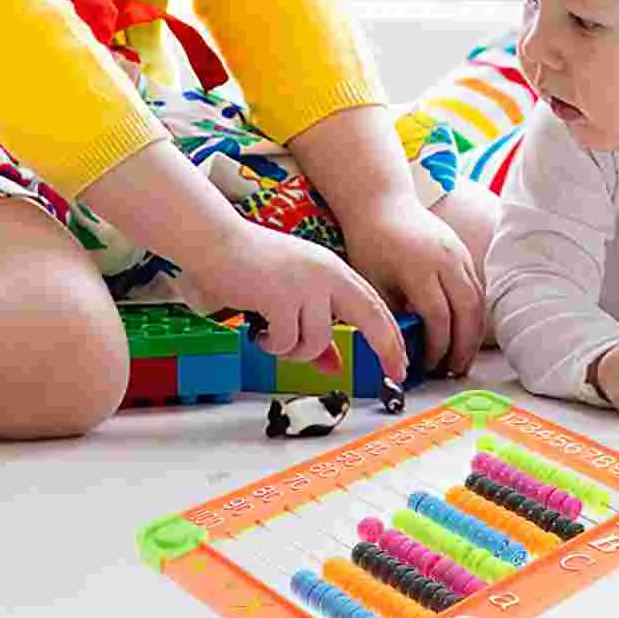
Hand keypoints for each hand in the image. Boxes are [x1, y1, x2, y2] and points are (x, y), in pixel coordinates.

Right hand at [185, 221, 409, 384]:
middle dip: (386, 348)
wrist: (216, 241)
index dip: (391, 336)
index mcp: (332, 269)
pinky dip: (272, 345)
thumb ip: (314, 328)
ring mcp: (304, 285)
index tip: (401, 364)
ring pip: (317, 340)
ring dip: (294, 350)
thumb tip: (332, 366)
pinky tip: (257, 331)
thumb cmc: (251, 266)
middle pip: (370, 317)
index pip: (373, 304)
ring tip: (272, 336)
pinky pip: (286, 342)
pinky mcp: (280, 297)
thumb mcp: (292, 293)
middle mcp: (326, 274)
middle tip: (395, 376)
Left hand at [341, 195, 484, 379]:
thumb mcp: (372, 280)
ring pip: (478, 302)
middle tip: (454, 372)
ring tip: (461, 359)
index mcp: (419, 268)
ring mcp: (458, 254)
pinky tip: (464, 333)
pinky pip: (477, 288)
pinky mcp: (463, 251)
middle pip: (467, 313)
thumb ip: (391, 312)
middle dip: (463, 347)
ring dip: (473, 334)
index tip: (428, 365)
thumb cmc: (370, 241)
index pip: (438, 317)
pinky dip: (474, 314)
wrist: (380, 201)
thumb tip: (404, 348)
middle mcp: (445, 261)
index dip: (437, 346)